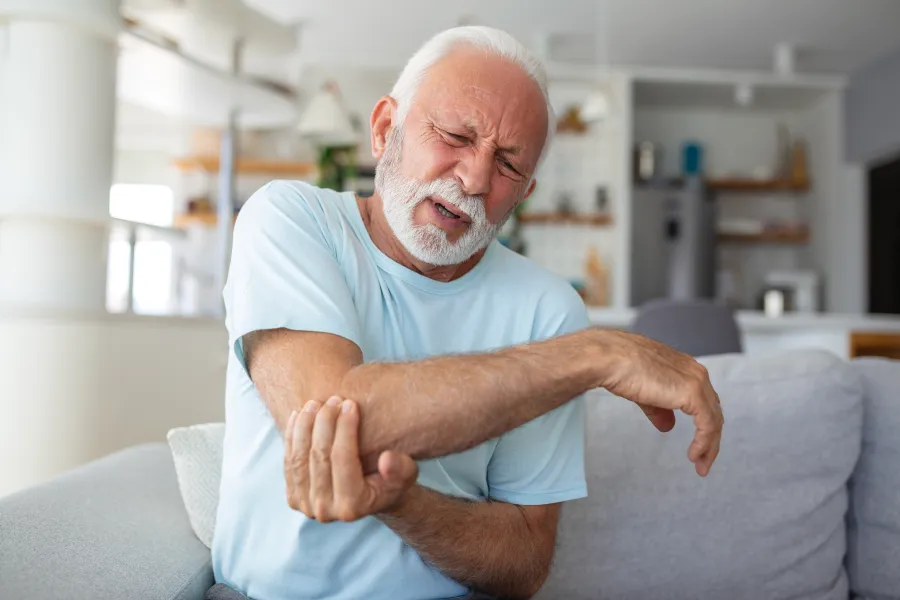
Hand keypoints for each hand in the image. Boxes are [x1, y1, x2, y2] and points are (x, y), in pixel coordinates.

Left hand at [284, 396, 417, 521]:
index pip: (343, 458)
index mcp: (352, 506)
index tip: (351, 403)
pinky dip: (292, 436)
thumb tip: (387, 459)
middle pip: (319, 457)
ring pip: (299, 458)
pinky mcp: (293, 497)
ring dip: (305, 426)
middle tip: (334, 399)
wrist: (370, 499)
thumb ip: (401, 469)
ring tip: (314, 403)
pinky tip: (298, 415)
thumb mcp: (405, 476)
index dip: (345, 428)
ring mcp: (305, 505)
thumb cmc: (390, 482)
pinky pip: (289, 462)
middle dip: (325, 423)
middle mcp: (324, 510)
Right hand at [595, 330, 723, 476]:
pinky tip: (693, 455)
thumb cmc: (620, 369)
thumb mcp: (644, 394)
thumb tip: (667, 426)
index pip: (704, 400)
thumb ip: (659, 409)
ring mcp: (697, 382)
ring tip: (700, 465)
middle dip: (710, 439)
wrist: (612, 359)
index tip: (697, 445)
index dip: (703, 424)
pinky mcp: (693, 393)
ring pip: (714, 420)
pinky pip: (707, 425)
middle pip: (713, 411)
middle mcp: (696, 373)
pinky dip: (704, 443)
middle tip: (702, 461)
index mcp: (685, 368)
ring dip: (709, 446)